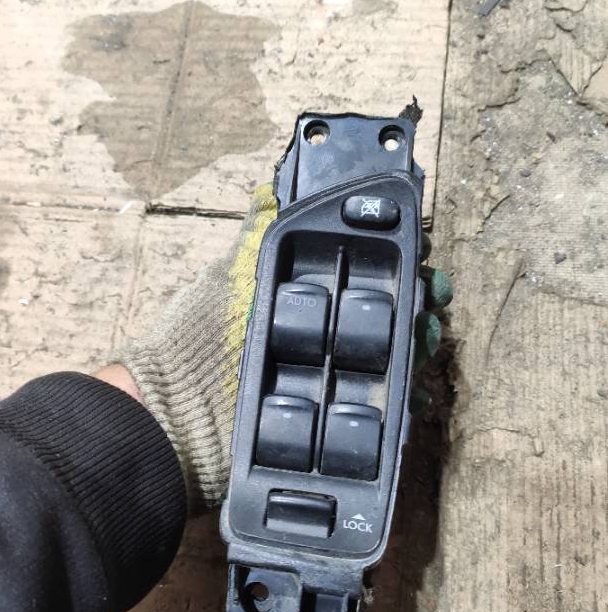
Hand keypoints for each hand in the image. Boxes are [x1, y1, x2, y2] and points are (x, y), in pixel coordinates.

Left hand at [111, 190, 450, 511]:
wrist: (177, 423)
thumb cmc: (199, 342)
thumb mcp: (228, 280)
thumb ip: (255, 236)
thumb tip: (271, 187)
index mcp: (300, 296)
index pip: (357, 269)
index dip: (390, 256)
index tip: (418, 250)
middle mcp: (318, 337)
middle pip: (383, 312)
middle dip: (416, 300)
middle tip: (433, 298)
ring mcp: (326, 380)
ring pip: (389, 358)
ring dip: (417, 345)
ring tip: (429, 337)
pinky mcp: (331, 424)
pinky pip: (379, 409)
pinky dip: (403, 399)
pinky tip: (416, 392)